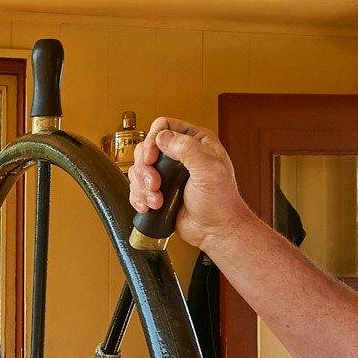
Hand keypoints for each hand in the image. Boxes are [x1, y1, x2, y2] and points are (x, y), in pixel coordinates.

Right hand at [126, 118, 247, 253]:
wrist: (216, 231)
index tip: (151, 159)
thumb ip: (188, 149)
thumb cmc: (220, 202)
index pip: (163, 126)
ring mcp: (167, 173)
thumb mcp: (209, 171)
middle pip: (144, 148)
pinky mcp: (158, 191)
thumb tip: (162, 137)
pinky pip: (136, 187)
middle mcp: (179, 154)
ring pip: (138, 169)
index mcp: (194, 141)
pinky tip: (148, 207)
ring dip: (142, 187)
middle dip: (145, 170)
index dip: (152, 141)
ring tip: (157, 202)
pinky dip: (138, 198)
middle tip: (155, 186)